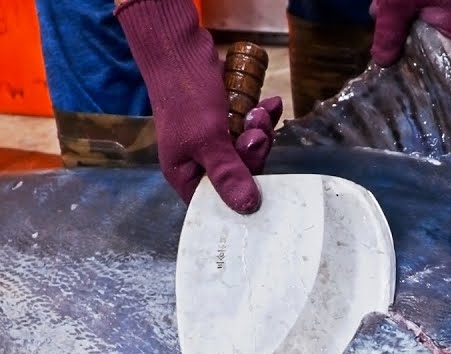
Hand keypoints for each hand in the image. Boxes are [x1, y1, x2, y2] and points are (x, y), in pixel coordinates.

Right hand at [116, 0, 279, 213]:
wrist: (180, 49)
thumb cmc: (186, 96)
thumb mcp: (207, 140)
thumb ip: (227, 174)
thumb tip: (247, 208)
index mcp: (185, 174)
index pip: (218, 200)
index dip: (241, 190)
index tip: (255, 170)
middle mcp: (199, 161)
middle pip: (239, 173)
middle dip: (254, 152)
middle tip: (257, 132)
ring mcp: (214, 139)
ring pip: (248, 149)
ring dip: (261, 131)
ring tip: (260, 112)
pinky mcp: (226, 119)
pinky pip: (251, 127)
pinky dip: (262, 116)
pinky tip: (270, 103)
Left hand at [370, 0, 450, 65]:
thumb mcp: (395, 4)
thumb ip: (390, 33)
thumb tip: (385, 62)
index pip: (447, 58)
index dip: (425, 70)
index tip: (404, 79)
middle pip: (430, 40)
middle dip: (402, 42)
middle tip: (381, 45)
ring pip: (418, 22)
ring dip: (395, 21)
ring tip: (380, 9)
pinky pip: (414, 7)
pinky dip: (396, 7)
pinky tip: (381, 2)